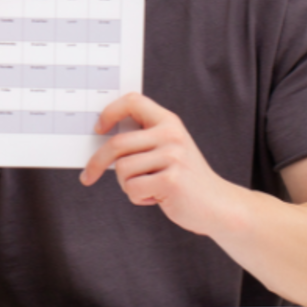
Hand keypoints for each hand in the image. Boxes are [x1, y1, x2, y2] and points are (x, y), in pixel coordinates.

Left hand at [79, 93, 232, 235]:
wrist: (218, 205)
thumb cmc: (185, 179)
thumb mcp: (169, 149)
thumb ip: (144, 140)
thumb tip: (102, 139)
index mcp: (169, 121)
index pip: (133, 101)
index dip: (110, 112)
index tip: (98, 129)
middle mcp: (171, 134)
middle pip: (117, 143)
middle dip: (97, 163)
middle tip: (88, 176)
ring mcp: (172, 156)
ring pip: (122, 170)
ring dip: (128, 186)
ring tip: (149, 188)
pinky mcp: (170, 180)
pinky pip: (132, 188)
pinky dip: (138, 198)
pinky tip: (157, 197)